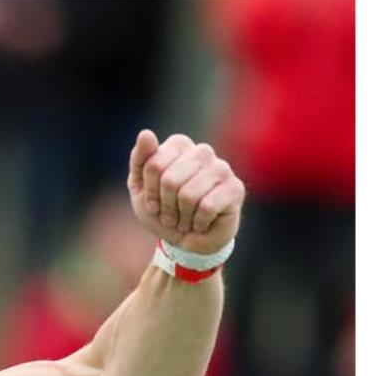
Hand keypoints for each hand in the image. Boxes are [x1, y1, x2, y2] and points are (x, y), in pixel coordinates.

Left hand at [127, 130, 245, 254]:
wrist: (185, 241)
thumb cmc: (162, 211)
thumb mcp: (140, 188)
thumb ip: (140, 160)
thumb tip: (145, 133)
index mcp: (179, 146)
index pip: (154, 164)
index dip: (150, 191)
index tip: (153, 204)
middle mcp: (203, 152)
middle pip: (170, 179)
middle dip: (165, 206)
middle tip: (170, 216)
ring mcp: (222, 168)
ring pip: (188, 195)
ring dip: (181, 217)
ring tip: (184, 221)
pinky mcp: (235, 189)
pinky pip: (207, 207)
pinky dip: (197, 223)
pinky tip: (200, 224)